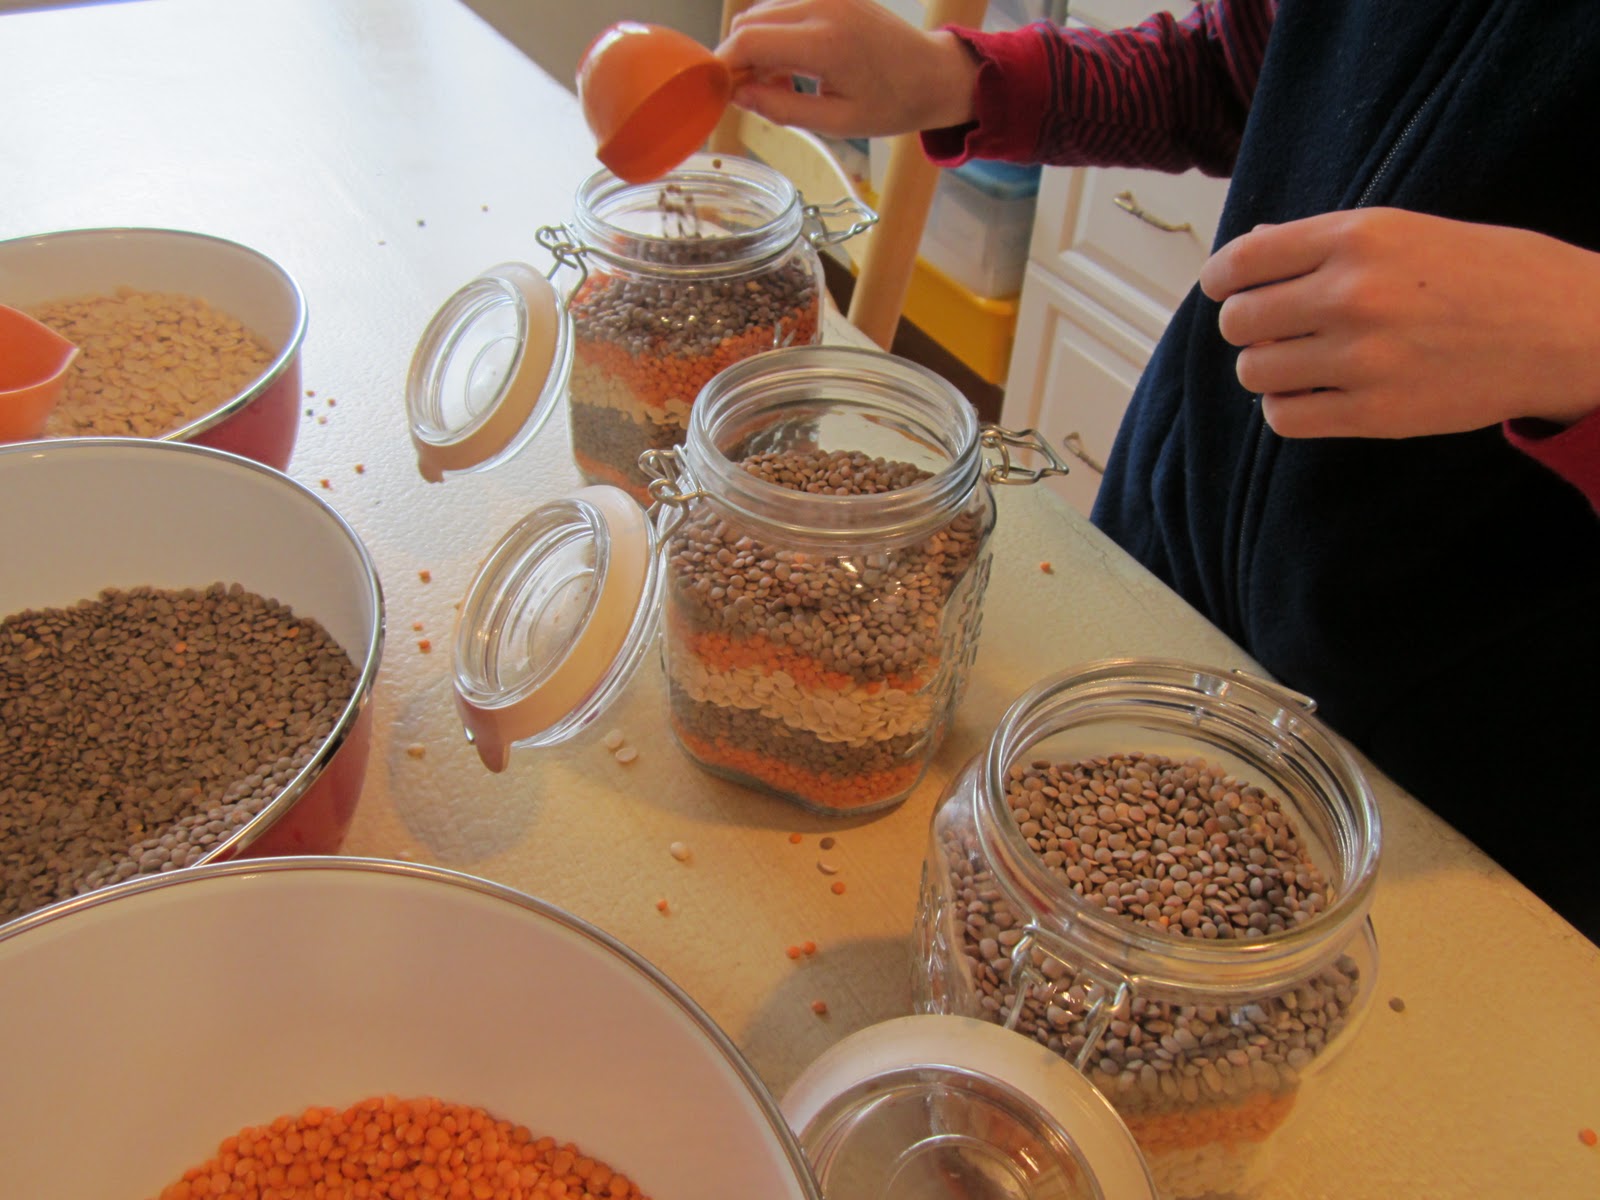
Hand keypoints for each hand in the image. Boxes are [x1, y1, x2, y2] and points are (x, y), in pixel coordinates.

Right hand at [716, 0, 977, 137]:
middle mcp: (823, 7)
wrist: (934, 74)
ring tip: (778, 84)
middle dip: (737, 58)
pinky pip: (783, 8)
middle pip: (748, 22)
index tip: (718, 92)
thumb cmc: (894, 103)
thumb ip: (782, 108)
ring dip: (756, 48)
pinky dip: (775, 36)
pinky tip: (792, 66)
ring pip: (761, 13)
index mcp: (825, 43)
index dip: (723, 66)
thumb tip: (738, 95)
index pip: (748, 40)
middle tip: (749, 95)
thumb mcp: (837, 122)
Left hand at [1199, 208, 1599, 436]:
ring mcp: (1361, 358)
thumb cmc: (1489, 272)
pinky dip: (1287, 408)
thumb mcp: (1407, 230)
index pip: (1243, 261)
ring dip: (1267, 368)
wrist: (1567, 329)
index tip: (1223, 289)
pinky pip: (1284, 417)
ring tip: (1301, 362)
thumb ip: (1324, 240)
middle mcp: (1351, 294)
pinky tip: (1313, 394)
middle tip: (1275, 328)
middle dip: (1247, 326)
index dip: (1221, 279)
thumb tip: (1251, 246)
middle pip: (1238, 321)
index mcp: (1357, 236)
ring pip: (1254, 372)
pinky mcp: (1374, 413)